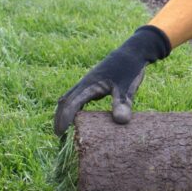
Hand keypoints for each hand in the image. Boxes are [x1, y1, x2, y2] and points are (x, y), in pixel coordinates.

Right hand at [53, 25, 170, 135]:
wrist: (133, 53)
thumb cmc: (130, 70)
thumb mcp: (128, 88)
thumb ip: (123, 103)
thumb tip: (121, 121)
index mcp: (89, 85)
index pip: (71, 104)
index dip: (64, 120)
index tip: (61, 135)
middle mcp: (84, 84)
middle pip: (64, 102)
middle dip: (59, 119)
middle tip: (58, 138)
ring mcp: (87, 84)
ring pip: (68, 99)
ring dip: (64, 114)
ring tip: (63, 131)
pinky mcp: (92, 85)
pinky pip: (77, 98)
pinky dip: (73, 109)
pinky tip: (77, 120)